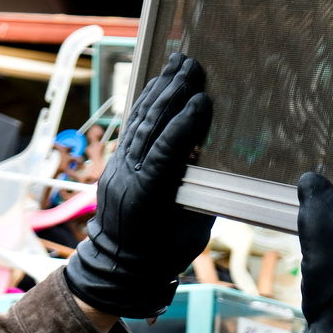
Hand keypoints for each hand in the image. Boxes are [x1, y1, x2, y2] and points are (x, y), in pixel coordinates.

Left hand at [63, 54, 213, 319]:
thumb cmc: (161, 259)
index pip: (164, 153)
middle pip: (150, 128)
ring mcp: (118, 168)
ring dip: (159, 89)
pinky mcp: (116, 163)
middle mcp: (127, 178)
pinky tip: (158, 84)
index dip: (183, 125)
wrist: (118, 270)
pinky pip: (131, 127)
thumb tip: (216, 164)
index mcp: (146, 199)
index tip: (203, 100)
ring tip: (177, 63)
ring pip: (138, 121)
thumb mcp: (190, 236)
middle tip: (192, 67)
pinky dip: (145, 102)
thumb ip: (200, 198)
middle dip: (172, 94)